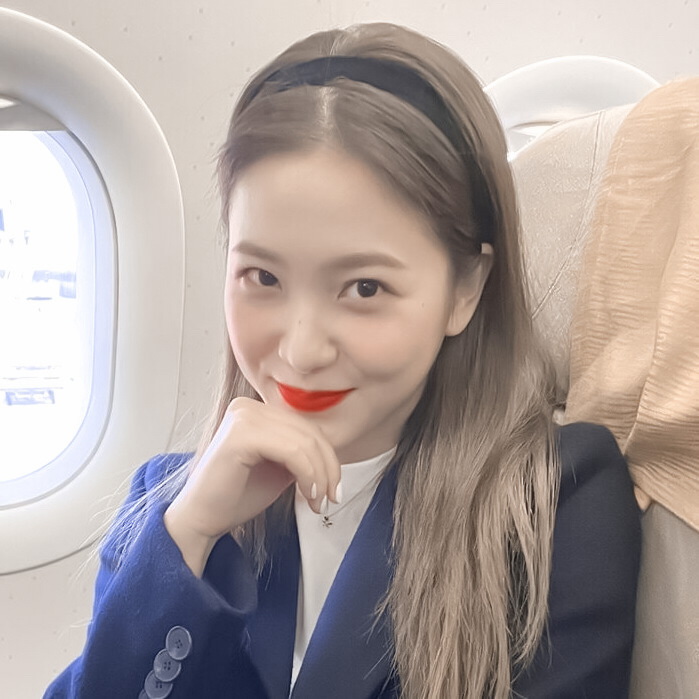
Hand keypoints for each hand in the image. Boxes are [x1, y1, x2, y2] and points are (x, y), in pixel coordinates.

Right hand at [164, 397, 340, 575]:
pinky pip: (292, 451)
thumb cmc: (236, 496)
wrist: (201, 519)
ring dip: (320, 476)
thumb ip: (301, 453)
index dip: (328, 457)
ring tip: (318, 502)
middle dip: (328, 468)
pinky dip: (308, 475)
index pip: (306, 426)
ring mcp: (242, 417)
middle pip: (309, 432)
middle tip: (331, 498)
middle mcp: (247, 407)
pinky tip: (307, 496)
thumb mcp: (279, 467)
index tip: (334, 489)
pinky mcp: (240, 435)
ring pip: (304, 442)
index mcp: (256, 411)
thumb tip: (334, 453)